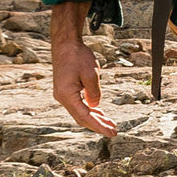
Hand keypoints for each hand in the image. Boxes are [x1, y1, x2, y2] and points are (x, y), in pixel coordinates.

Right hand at [48, 4, 116, 137]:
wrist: (65, 44)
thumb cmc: (78, 56)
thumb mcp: (91, 74)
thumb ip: (94, 93)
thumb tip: (95, 106)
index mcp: (67, 95)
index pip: (84, 116)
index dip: (98, 126)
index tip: (111, 133)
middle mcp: (62, 97)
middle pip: (81, 117)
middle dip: (98, 125)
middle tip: (113, 132)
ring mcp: (63, 94)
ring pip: (80, 112)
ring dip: (95, 118)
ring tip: (110, 124)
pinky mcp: (66, 90)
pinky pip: (79, 104)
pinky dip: (90, 109)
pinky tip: (99, 112)